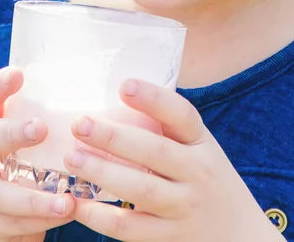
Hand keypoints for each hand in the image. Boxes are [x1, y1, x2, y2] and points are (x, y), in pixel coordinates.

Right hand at [0, 67, 74, 241]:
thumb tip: (110, 97)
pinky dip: (40, 222)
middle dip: (11, 133)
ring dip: (34, 200)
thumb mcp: (25, 137)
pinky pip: (9, 224)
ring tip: (68, 201)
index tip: (18, 73)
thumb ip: (48, 118)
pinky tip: (66, 215)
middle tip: (41, 129)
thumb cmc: (21, 162)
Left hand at [65, 80, 282, 241]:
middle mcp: (197, 172)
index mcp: (200, 142)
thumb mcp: (197, 146)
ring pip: (140, 190)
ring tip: (72, 158)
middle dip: (114, 137)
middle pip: (154, 151)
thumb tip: (115, 93)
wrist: (239, 232)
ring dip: (102, 173)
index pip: (181, 114)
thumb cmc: (204, 176)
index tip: (124, 85)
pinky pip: (130, 228)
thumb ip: (166, 127)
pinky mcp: (170, 238)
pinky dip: (100, 217)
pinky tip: (76, 203)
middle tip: (80, 124)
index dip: (153, 99)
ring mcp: (184, 207)